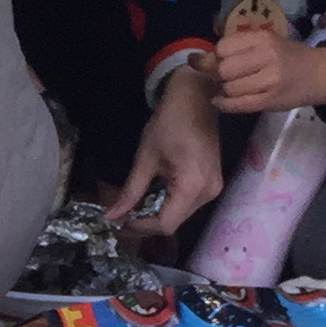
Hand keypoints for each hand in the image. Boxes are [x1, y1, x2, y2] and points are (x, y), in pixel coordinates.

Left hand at [103, 61, 222, 236]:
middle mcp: (208, 193)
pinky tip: (152, 199)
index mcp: (193, 185)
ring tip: (134, 209)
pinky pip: (187, 205)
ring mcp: (214, 189)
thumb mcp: (145, 158)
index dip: (140, 228)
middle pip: (174, 223)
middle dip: (146, 223)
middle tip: (121, 218)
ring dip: (156, 215)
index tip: (119, 223)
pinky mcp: (212, 185)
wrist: (196, 99)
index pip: (165, 223)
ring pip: (180, 216)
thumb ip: (131, 191)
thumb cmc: (169, 122)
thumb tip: (111, 217)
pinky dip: (168, 205)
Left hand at [210, 25, 325, 114]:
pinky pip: (237, 104)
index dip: (215, 56)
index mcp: (263, 38)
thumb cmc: (289, 57)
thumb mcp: (267, 42)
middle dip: (217, 74)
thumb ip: (239, 47)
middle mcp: (267, 56)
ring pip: (229, 88)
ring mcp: (269, 80)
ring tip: (230, 87)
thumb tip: (201, 58)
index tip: (218, 60)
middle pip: (223, 68)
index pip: (223, 47)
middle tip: (224, 76)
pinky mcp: (270, 101)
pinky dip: (223, 104)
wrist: (321, 74)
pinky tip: (220, 101)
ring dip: (224, 89)